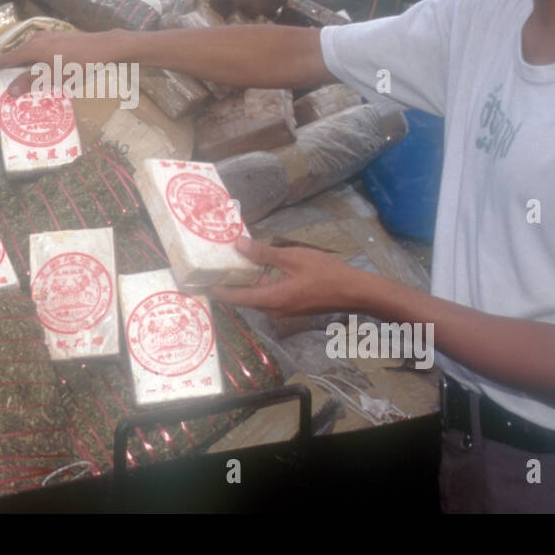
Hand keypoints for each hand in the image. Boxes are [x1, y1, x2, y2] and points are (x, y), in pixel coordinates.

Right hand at [0, 29, 127, 91]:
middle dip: (6, 68)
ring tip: (19, 79)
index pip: (5, 59)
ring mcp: (48, 37)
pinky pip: (38, 50)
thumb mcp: (53, 76)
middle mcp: (36, 39)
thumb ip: (30, 82)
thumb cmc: (79, 64)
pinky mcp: (58, 38)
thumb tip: (9, 91)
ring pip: (27, 53)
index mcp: (32, 48)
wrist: (104, 48)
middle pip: (15, 55)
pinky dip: (33, 61)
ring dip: (21, 66)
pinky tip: (40, 70)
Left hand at [207, 236, 355, 317]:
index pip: (235, 298)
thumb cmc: (326, 273)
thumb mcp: (293, 257)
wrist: (355, 292)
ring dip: (244, 283)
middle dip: (228, 284)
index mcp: (271, 299)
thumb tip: (237, 245)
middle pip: (244, 298)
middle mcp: (274, 309)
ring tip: (230, 263)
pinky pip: (268, 295)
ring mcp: (284, 309)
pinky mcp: (292, 305)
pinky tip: (257, 268)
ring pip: (256, 296)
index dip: (217, 290)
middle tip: (212, 267)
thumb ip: (264, 253)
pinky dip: (259, 284)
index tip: (199, 282)